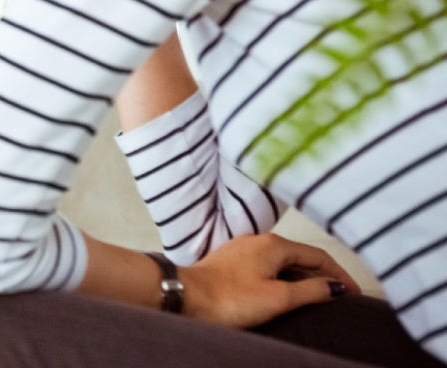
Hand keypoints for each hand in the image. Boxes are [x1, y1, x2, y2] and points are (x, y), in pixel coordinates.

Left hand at [180, 233, 361, 326]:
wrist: (184, 297)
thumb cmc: (229, 298)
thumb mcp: (278, 297)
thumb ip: (311, 290)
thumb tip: (335, 288)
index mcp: (273, 244)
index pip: (318, 255)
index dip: (340, 275)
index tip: (355, 293)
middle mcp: (258, 240)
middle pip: (301, 256)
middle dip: (323, 275)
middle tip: (340, 296)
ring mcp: (242, 250)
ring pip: (282, 261)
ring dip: (302, 276)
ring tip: (318, 296)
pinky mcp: (230, 262)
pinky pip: (266, 266)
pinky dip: (282, 277)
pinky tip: (285, 292)